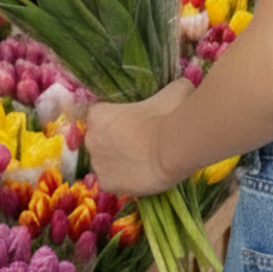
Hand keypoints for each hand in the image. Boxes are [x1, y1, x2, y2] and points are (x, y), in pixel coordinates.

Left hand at [85, 79, 195, 195]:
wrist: (173, 147)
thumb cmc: (168, 114)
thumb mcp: (172, 91)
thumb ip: (167, 89)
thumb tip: (181, 87)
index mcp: (97, 114)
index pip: (101, 116)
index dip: (119, 120)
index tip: (137, 123)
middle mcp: (91, 139)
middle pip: (100, 140)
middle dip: (116, 141)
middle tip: (142, 142)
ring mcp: (97, 164)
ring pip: (107, 163)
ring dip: (120, 161)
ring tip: (145, 161)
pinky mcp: (107, 184)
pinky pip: (115, 181)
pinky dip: (126, 179)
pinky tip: (144, 175)